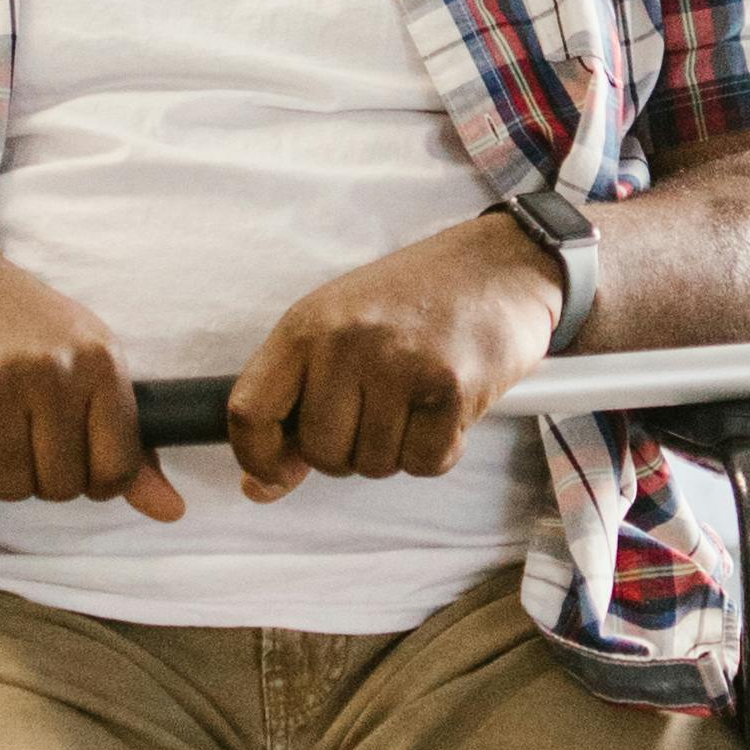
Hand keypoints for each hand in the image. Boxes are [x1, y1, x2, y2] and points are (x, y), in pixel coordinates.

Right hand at [0, 236, 186, 515]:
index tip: (71, 456)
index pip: (115, 470)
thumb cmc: (19, 324)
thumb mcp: (87, 363)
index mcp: (100, 361)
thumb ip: (128, 442)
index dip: (92, 478)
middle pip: (60, 486)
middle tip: (19, 432)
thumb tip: (169, 510)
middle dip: (38, 474)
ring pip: (9, 486)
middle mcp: (52, 370)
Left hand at [225, 214, 563, 497]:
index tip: (277, 472)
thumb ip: (297, 403)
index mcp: (307, 325)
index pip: (249, 412)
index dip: (258, 457)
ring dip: (397, 450)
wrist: (500, 263)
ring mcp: (400, 364)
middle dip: (349, 452)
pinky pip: (425, 463)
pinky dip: (438, 450)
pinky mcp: (451, 388)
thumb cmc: (417, 298)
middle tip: (379, 414)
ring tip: (416, 400)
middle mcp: (347, 342)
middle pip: (321, 452)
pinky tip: (446, 410)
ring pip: (374, 464)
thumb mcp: (340, 329)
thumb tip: (259, 486)